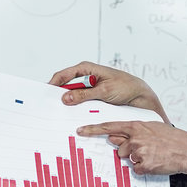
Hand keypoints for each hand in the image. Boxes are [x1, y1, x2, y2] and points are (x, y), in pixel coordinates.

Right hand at [49, 61, 167, 119]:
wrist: (141, 97)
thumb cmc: (126, 87)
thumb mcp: (104, 91)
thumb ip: (84, 95)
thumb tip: (65, 98)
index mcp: (87, 69)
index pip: (64, 75)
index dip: (53, 83)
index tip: (45, 94)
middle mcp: (86, 78)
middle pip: (66, 86)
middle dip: (58, 96)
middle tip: (49, 107)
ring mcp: (89, 89)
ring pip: (73, 97)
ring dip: (68, 105)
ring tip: (59, 114)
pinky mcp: (93, 99)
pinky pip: (81, 104)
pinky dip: (76, 110)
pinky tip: (73, 117)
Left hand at [77, 119, 186, 177]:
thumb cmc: (171, 139)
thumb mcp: (151, 128)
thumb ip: (132, 131)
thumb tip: (114, 138)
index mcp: (136, 126)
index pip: (109, 127)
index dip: (93, 129)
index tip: (80, 131)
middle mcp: (135, 138)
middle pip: (119, 148)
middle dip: (128, 151)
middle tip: (145, 149)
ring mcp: (139, 152)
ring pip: (128, 160)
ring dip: (137, 160)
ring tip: (153, 155)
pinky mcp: (144, 165)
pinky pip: (136, 170)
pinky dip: (145, 168)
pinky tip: (155, 162)